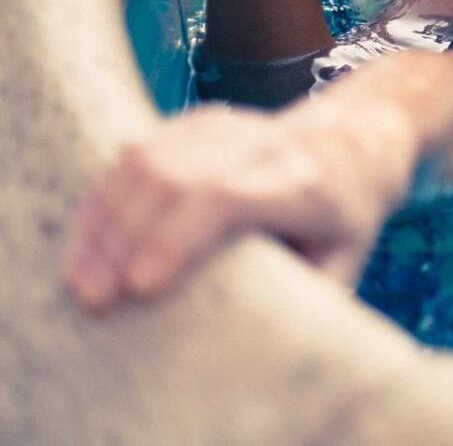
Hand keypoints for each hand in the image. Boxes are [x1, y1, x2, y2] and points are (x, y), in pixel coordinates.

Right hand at [62, 100, 415, 311]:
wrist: (359, 139)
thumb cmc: (349, 214)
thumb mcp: (346, 259)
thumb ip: (305, 297)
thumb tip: (254, 343)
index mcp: (300, 181)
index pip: (226, 196)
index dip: (176, 237)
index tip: (139, 287)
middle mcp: (260, 146)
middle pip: (173, 179)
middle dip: (123, 240)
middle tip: (94, 298)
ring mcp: (225, 126)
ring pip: (146, 161)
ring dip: (103, 220)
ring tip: (80, 276)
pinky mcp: (199, 121)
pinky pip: (137, 151)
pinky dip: (105, 195)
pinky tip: (88, 238)